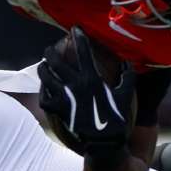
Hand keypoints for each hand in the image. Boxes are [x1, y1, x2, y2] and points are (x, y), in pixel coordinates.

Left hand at [37, 27, 135, 159]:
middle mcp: (75, 85)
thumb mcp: (126, 95)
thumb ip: (128, 77)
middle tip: (49, 49)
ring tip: (43, 64)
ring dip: (43, 68)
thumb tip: (128, 63)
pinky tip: (43, 87)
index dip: (78, 37)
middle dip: (50, 52)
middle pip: (56, 61)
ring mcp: (63, 97)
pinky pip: (43, 96)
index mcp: (92, 78)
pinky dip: (42, 90)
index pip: (83, 51)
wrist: (104, 142)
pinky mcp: (57, 110)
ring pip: (45, 77)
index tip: (75, 28)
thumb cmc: (117, 118)